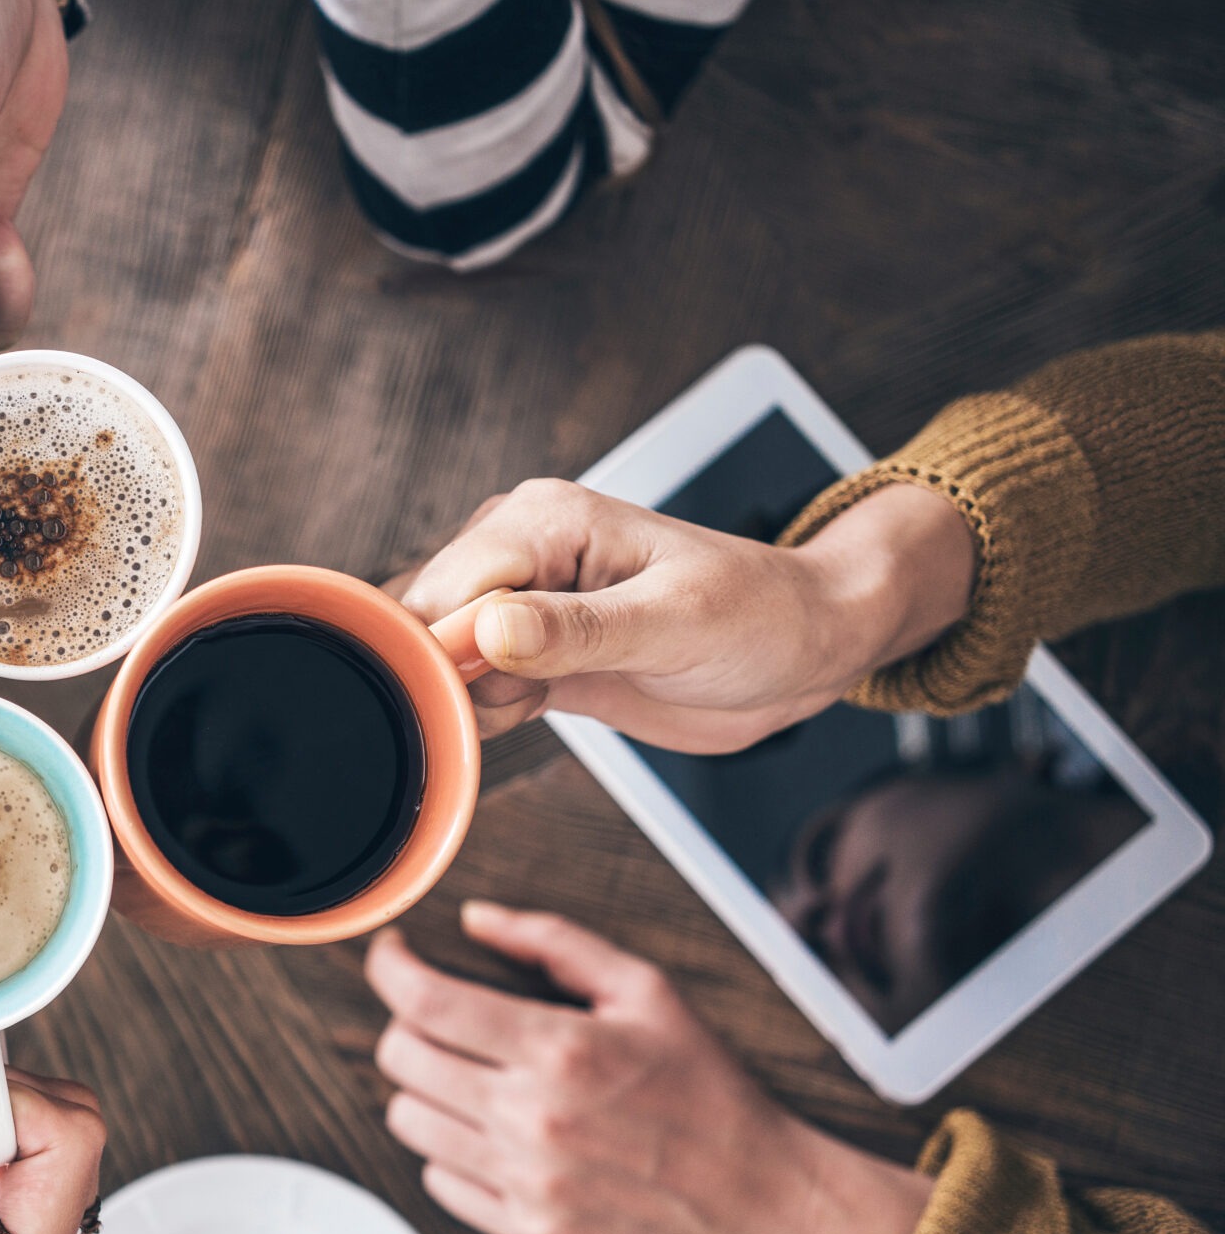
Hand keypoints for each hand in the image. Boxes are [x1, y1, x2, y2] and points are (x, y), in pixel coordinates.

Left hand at [367, 902, 930, 1233]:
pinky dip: (449, 1148)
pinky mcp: (527, 1230)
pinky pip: (437, 1180)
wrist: (757, 1200)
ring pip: (406, 1119)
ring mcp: (526, 1181)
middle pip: (400, 1057)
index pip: (423, 1001)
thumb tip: (477, 919)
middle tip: (442, 1014)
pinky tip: (491, 1128)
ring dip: (424, 1086)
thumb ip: (554, 942)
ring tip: (471, 1073)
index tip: (393, 955)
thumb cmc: (707, 1090)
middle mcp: (532, 1118)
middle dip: (408, 1022)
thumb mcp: (645, 990)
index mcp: (560, 1050)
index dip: (390, 967)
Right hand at [387, 478, 976, 750]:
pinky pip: (469, 685)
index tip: (477, 697)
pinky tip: (532, 711)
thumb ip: (577, 630)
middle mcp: (519, 551)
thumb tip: (489, 629)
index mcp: (546, 519)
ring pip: (438, 658)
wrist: (806, 649)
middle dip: (450, 677)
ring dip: (466, 699)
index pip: (448, 585)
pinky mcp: (530, 651)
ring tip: (538, 702)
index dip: (446, 649)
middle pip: (426, 621)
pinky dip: (482, 714)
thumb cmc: (762, 617)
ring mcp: (520, 603)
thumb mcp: (676, 623)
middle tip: (520, 702)